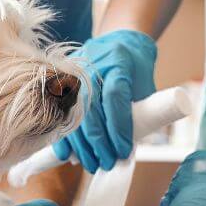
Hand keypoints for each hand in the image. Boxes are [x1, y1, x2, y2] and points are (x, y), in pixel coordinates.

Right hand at [53, 29, 156, 172]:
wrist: (119, 41)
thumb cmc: (136, 68)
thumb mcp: (144, 85)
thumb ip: (138, 112)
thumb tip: (126, 150)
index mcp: (118, 63)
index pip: (114, 99)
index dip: (118, 128)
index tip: (123, 151)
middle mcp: (92, 66)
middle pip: (91, 110)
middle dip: (99, 143)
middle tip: (106, 163)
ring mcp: (74, 72)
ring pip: (74, 114)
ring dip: (82, 145)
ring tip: (92, 164)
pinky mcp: (62, 79)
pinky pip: (60, 113)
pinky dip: (64, 136)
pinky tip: (68, 155)